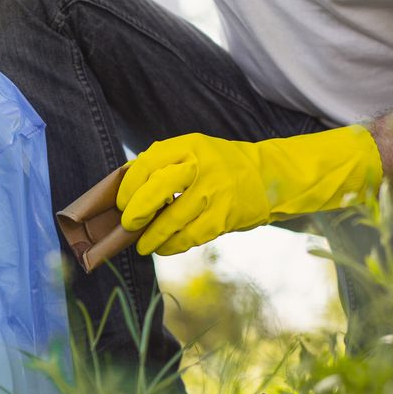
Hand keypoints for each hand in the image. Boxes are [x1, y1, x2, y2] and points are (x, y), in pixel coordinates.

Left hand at [117, 126, 383, 256]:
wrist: (271, 177)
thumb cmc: (222, 168)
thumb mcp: (195, 153)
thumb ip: (164, 165)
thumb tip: (123, 189)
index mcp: (189, 145)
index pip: (147, 163)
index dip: (129, 187)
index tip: (121, 203)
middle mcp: (201, 165)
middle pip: (156, 189)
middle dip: (136, 211)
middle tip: (127, 225)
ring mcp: (215, 191)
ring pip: (172, 218)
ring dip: (153, 236)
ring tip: (143, 245)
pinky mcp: (225, 216)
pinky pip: (191, 236)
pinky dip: (174, 245)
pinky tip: (166, 248)